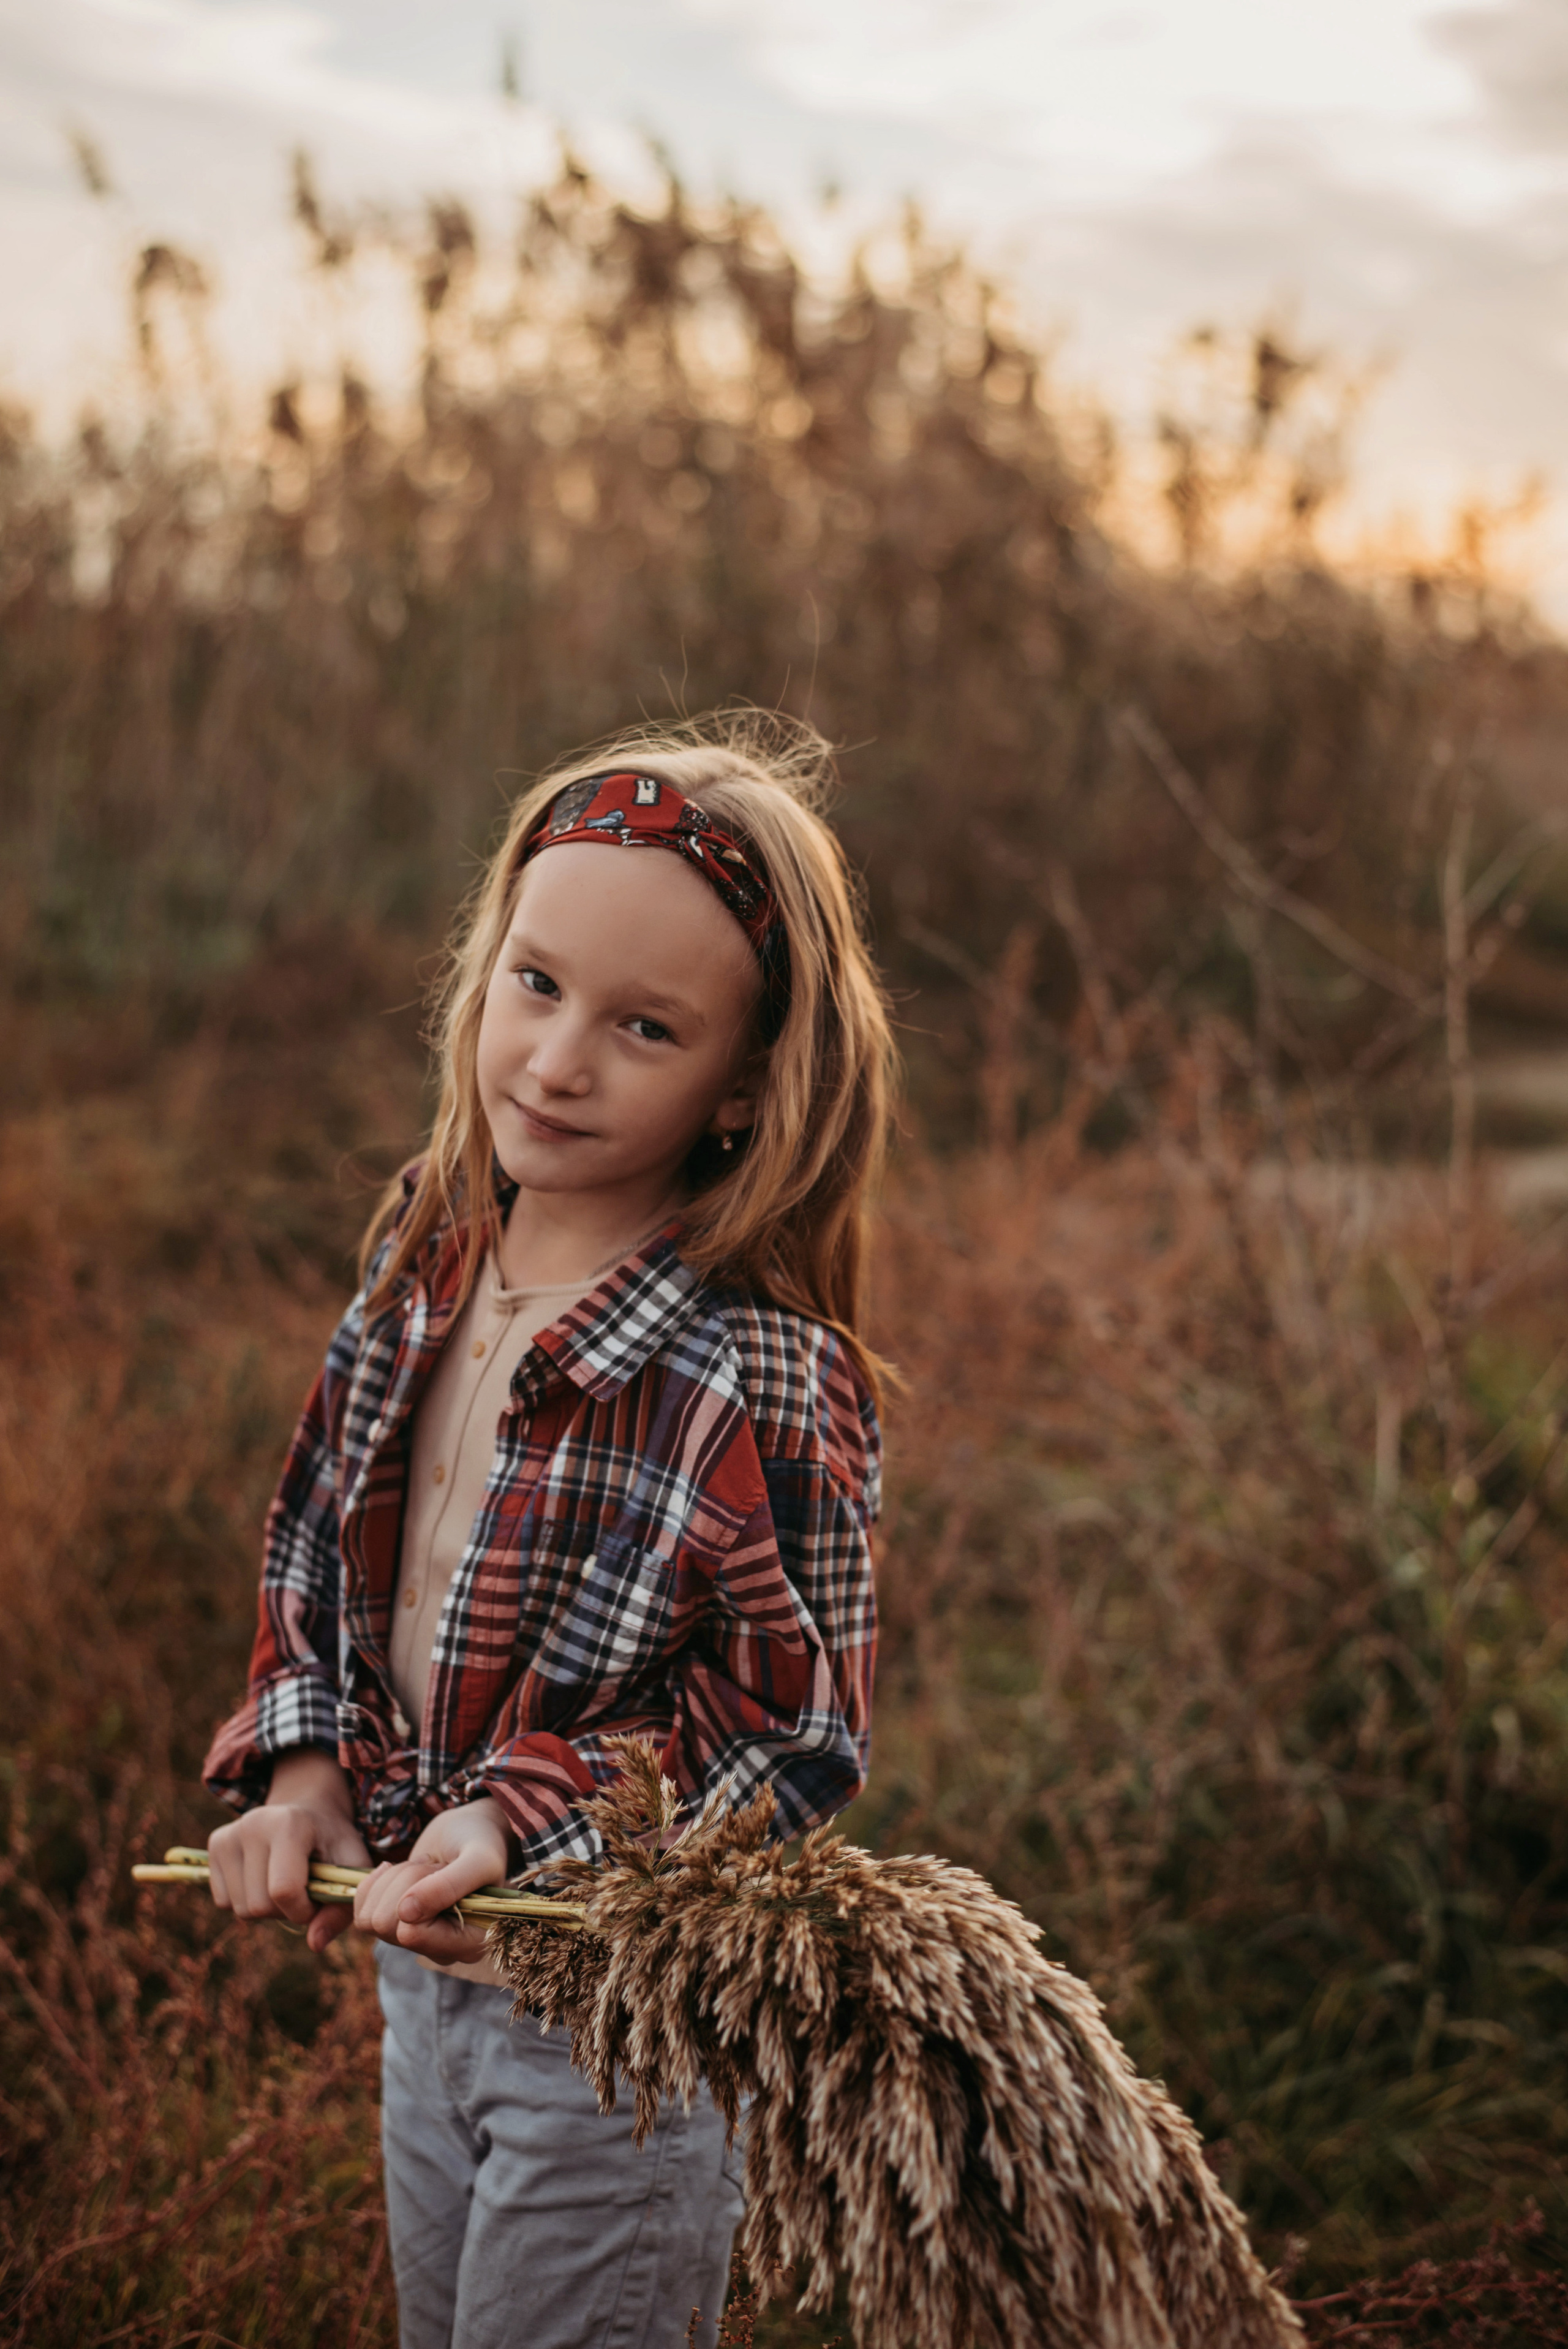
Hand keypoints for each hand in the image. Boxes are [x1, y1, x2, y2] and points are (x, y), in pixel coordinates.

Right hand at [207, 1749, 370, 1955]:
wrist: (308, 1810)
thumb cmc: (333, 1842)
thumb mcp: (351, 1867)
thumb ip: (341, 1908)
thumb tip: (315, 1944)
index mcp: (290, 1825)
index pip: (283, 1890)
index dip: (302, 1910)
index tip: (316, 1901)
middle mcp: (253, 1824)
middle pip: (259, 1905)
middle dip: (285, 1911)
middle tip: (302, 1888)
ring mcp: (230, 1834)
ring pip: (240, 1909)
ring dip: (266, 1908)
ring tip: (284, 1881)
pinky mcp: (215, 1844)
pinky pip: (223, 1901)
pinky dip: (245, 1901)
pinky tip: (263, 1878)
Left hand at [351, 1797, 511, 1965]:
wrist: (466, 1832)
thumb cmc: (481, 1843)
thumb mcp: (479, 1858)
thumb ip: (450, 1885)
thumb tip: (405, 1914)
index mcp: (469, 1943)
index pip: (413, 1934)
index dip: (417, 1896)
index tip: (444, 1870)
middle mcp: (440, 1949)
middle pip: (387, 1925)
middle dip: (407, 1882)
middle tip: (434, 1866)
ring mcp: (414, 1940)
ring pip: (372, 1919)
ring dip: (396, 1880)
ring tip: (425, 1868)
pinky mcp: (394, 1927)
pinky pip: (361, 1914)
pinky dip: (377, 1883)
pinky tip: (401, 1871)